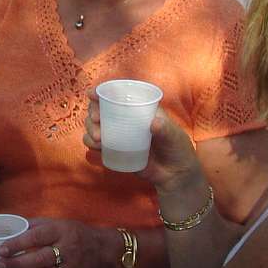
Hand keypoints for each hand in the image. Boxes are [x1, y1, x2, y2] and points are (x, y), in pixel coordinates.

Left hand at [0, 217, 105, 267]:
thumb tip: (6, 229)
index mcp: (61, 231)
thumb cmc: (72, 234)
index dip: (16, 245)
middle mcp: (67, 251)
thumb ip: (33, 226)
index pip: (35, 238)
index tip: (0, 250)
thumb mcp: (56, 222)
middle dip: (15, 265)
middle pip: (38, 260)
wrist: (100, 251)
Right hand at [84, 94, 200, 191]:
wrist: (175, 175)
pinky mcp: (115, 149)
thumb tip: (153, 123)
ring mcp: (119, 134)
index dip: (103, 92)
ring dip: (89, 128)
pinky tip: (94, 146)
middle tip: (96, 120)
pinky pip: (96, 143)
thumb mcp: (175, 136)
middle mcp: (126, 118)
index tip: (92, 94)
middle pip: (101, 108)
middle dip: (93, 111)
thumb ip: (166, 130)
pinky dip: (90, 142)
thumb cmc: (177, 149)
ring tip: (97, 139)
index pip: (118, 95)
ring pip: (95, 125)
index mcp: (139, 108)